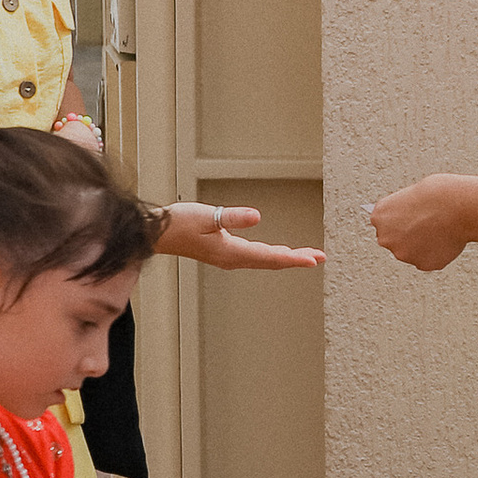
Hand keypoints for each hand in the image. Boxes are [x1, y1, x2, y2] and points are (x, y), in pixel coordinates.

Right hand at [152, 202, 323, 270]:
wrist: (157, 233)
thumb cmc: (178, 224)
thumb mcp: (206, 216)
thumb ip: (232, 217)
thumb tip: (256, 216)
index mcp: (232, 253)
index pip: (271, 257)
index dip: (294, 258)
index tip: (314, 260)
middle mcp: (233, 259)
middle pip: (272, 261)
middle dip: (296, 259)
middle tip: (320, 257)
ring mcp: (228, 258)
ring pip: (264, 260)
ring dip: (286, 258)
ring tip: (306, 256)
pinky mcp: (223, 253)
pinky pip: (255, 257)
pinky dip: (271, 255)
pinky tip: (277, 252)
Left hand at [365, 179, 476, 272]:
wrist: (457, 206)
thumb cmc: (438, 194)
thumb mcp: (412, 195)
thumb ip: (404, 214)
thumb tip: (410, 228)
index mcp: (379, 216)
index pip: (384, 223)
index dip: (401, 219)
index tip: (413, 216)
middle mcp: (386, 238)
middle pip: (395, 241)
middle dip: (409, 235)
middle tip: (428, 225)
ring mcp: (403, 254)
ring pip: (412, 252)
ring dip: (423, 246)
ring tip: (440, 232)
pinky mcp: (422, 265)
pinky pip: (429, 260)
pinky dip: (437, 253)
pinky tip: (446, 241)